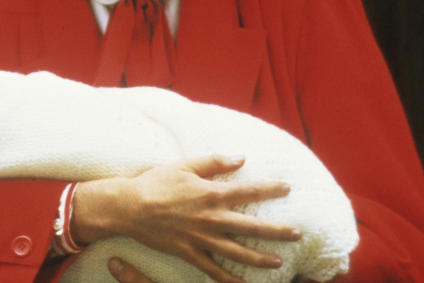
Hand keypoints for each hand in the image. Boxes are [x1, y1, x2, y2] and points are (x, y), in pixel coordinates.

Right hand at [71, 154, 301, 282]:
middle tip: (298, 233)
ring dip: (261, 258)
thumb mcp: (184, 165)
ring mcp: (201, 238)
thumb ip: (214, 162)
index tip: (287, 188)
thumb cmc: (156, 182)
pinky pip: (213, 269)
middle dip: (278, 231)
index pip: (248, 191)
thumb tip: (241, 157)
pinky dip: (229, 279)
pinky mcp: (189, 252)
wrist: (129, 207)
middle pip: (251, 227)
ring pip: (238, 252)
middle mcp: (210, 218)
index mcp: (210, 193)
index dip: (270, 190)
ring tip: (280, 261)